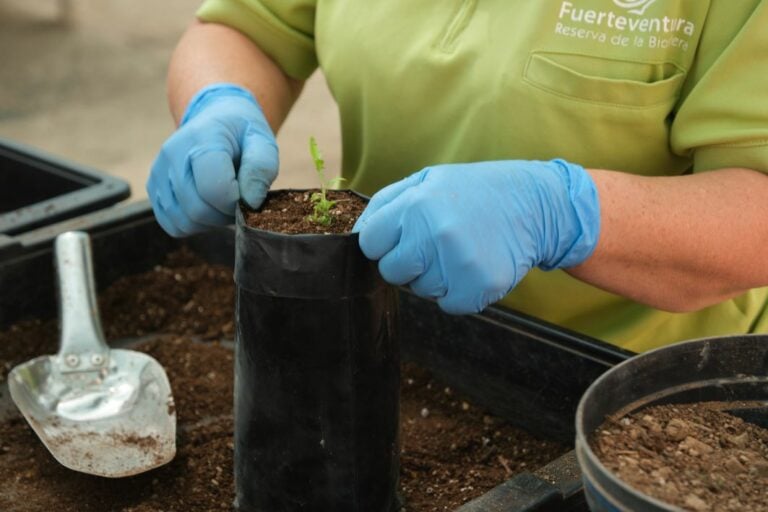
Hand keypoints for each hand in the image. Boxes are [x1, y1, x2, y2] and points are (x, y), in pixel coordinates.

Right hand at [147, 83, 277, 236]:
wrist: (215, 118)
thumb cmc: (241, 133)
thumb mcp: (262, 142)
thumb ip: (261, 168)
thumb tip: (249, 202)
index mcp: (201, 140)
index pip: (214, 190)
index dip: (237, 203)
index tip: (248, 195)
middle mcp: (172, 155)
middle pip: (198, 210)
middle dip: (225, 215)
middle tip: (238, 200)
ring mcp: (158, 173)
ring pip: (184, 222)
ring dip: (210, 221)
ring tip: (223, 200)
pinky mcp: (153, 190)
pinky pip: (172, 225)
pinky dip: (194, 224)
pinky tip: (207, 206)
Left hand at [353, 160, 600, 313]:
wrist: (535, 204)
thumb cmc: (473, 193)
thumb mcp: (427, 180)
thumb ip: (385, 206)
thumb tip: (356, 237)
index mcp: (415, 204)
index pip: (369, 244)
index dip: (385, 243)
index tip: (406, 236)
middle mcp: (434, 234)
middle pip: (392, 271)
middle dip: (409, 262)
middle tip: (436, 243)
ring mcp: (458, 263)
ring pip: (421, 291)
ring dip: (436, 277)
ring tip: (461, 249)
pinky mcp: (480, 287)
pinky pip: (449, 305)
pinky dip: (459, 293)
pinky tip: (474, 266)